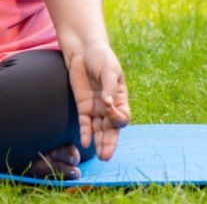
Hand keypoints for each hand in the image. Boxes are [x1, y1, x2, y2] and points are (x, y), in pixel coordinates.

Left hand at [67, 45, 130, 160]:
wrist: (84, 51)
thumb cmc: (101, 58)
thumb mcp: (108, 70)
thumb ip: (108, 87)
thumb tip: (108, 104)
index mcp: (120, 98)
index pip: (123, 117)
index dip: (117, 118)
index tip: (109, 108)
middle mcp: (109, 107)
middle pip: (112, 129)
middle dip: (110, 143)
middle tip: (107, 156)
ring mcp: (96, 108)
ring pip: (99, 130)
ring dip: (99, 142)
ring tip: (100, 156)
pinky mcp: (83, 107)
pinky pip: (85, 123)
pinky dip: (86, 133)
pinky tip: (85, 143)